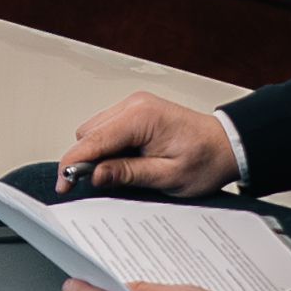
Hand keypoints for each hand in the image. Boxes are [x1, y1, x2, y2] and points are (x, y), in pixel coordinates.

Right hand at [51, 88, 238, 200]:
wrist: (227, 146)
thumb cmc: (206, 160)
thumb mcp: (167, 176)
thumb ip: (127, 174)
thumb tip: (95, 175)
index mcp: (142, 117)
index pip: (93, 141)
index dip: (73, 164)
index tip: (63, 184)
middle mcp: (135, 105)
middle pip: (88, 134)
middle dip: (86, 160)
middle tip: (99, 185)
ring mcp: (134, 106)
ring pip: (94, 131)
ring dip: (98, 154)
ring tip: (121, 173)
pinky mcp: (135, 113)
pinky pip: (107, 129)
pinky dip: (108, 147)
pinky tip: (125, 161)